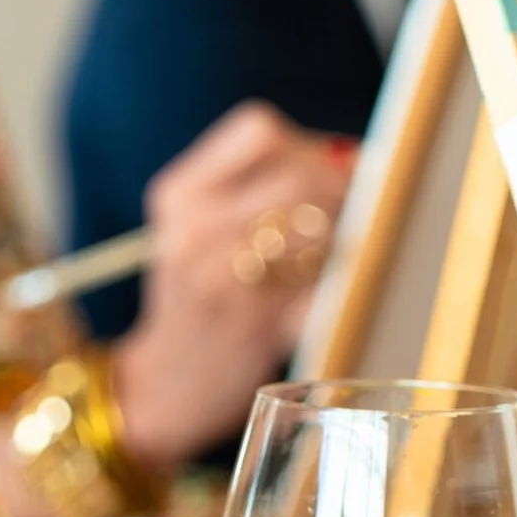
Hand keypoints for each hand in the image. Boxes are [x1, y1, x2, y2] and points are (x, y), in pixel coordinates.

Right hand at [113, 102, 354, 470]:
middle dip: (341, 188)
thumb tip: (350, 156)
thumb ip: (250, 187)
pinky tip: (326, 291)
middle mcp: (195, 234)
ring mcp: (226, 283)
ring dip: (345, 234)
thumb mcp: (190, 229)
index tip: (327, 167)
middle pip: (298, 176)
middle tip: (353, 208)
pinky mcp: (259, 330)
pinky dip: (338, 285)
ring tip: (337, 247)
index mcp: (177, 196)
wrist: (163, 385)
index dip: (308, 145)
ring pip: (318, 229)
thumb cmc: (194, 297)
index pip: (259, 131)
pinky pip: (325, 288)